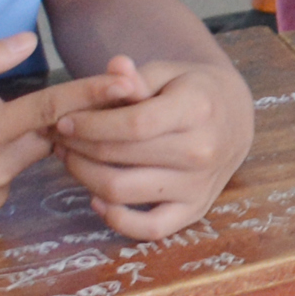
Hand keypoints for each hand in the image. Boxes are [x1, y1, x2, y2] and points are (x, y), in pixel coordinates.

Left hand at [50, 52, 254, 239]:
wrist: (234, 119)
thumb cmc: (192, 91)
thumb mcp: (168, 73)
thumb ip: (138, 77)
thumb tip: (115, 66)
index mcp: (198, 109)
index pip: (133, 125)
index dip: (90, 125)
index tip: (64, 120)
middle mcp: (202, 150)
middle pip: (121, 157)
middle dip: (78, 147)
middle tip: (60, 137)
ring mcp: (199, 185)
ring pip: (122, 192)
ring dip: (84, 177)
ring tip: (71, 159)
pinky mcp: (195, 210)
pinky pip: (149, 229)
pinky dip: (116, 220)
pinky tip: (96, 198)